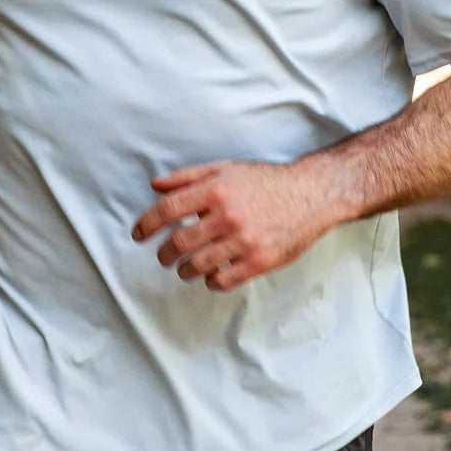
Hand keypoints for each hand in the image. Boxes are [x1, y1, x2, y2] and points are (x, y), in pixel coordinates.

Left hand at [131, 158, 342, 292]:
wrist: (312, 194)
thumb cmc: (267, 181)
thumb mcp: (226, 168)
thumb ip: (188, 177)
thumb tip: (155, 185)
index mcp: (216, 189)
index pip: (168, 209)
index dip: (146, 224)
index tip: (138, 235)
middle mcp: (227, 215)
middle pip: (179, 242)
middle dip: (164, 254)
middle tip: (163, 257)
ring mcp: (244, 240)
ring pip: (198, 265)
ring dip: (185, 270)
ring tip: (185, 268)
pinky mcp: (260, 260)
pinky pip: (223, 280)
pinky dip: (211, 282)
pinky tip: (211, 276)